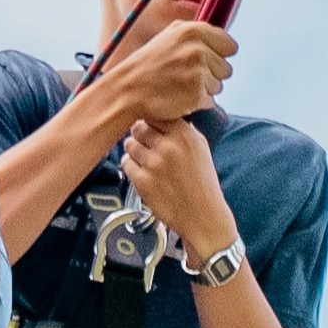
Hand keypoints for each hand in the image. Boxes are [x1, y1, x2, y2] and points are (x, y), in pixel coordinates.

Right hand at [98, 18, 233, 123]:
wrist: (126, 91)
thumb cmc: (145, 66)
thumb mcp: (166, 37)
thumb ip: (194, 33)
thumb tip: (221, 36)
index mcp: (193, 31)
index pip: (230, 46)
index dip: (217, 55)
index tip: (200, 60)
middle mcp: (198, 49)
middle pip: (225, 68)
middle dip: (210, 74)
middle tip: (183, 75)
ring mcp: (198, 72)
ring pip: (218, 85)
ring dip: (203, 89)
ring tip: (179, 85)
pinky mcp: (196, 94)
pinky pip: (210, 101)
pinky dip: (196, 102)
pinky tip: (178, 97)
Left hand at [121, 118, 233, 260]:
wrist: (202, 214)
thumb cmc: (201, 182)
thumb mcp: (200, 147)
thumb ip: (181, 129)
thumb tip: (162, 113)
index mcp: (185, 135)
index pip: (155, 114)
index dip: (151, 121)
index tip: (152, 127)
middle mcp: (169, 147)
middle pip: (138, 127)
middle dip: (141, 136)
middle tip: (149, 146)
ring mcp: (154, 163)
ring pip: (129, 144)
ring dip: (135, 151)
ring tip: (150, 162)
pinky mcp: (142, 180)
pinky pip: (125, 163)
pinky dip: (132, 168)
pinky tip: (147, 175)